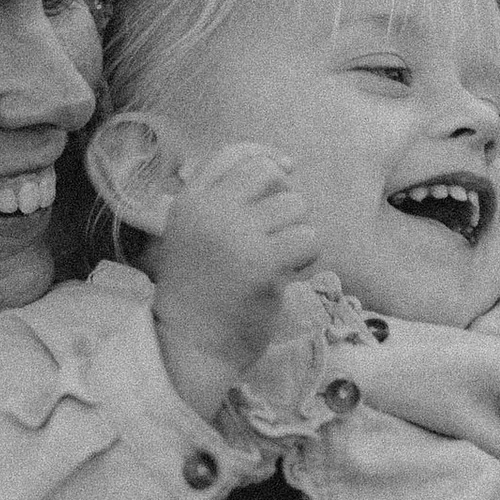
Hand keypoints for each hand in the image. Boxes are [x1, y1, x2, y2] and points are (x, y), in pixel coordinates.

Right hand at [152, 142, 323, 422]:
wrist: (190, 346)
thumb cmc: (199, 294)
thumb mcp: (194, 235)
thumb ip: (223, 201)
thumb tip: (283, 165)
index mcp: (190, 202)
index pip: (234, 154)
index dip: (266, 157)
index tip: (285, 172)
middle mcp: (210, 211)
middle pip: (270, 175)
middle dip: (284, 202)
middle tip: (277, 236)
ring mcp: (236, 236)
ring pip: (295, 206)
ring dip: (296, 234)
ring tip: (278, 262)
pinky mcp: (263, 264)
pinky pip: (310, 238)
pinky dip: (308, 257)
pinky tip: (289, 276)